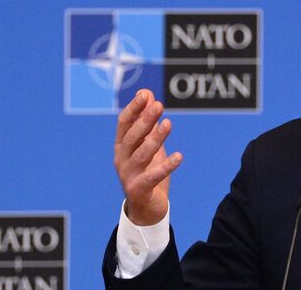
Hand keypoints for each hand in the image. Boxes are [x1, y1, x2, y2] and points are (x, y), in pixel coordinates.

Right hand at [113, 89, 182, 225]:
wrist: (147, 208)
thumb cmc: (147, 171)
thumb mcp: (149, 144)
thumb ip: (147, 121)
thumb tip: (147, 93)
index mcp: (122, 147)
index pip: (124, 124)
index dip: (134, 109)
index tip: (145, 94)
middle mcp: (121, 159)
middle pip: (132, 137)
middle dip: (144, 120)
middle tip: (159, 105)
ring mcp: (128, 176)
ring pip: (141, 155)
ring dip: (155, 139)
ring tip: (168, 124)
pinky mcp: (138, 190)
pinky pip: (152, 177)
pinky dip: (166, 166)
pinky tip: (179, 156)